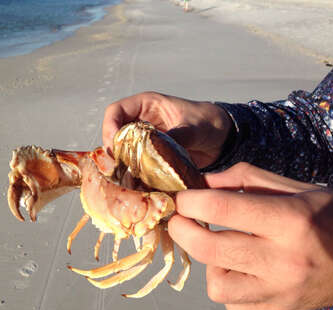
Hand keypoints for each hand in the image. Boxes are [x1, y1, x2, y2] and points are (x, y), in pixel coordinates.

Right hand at [102, 92, 232, 167]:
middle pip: (114, 133)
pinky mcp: (150, 155)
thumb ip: (177, 135)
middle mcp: (141, 121)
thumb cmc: (208, 122)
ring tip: (126, 176)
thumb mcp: (194, 127)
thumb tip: (159, 148)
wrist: (222, 139)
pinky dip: (133, 171)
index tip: (114, 146)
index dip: (110, 127)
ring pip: (122, 149)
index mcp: (147, 105)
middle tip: (117, 166)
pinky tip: (137, 181)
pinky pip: (135, 162)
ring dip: (122, 162)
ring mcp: (144, 139)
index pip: (116, 111)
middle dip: (113, 149)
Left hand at [168, 162, 332, 309]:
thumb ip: (242, 179)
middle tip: (181, 220)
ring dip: (210, 265)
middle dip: (182, 230)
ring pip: (216, 287)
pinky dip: (229, 291)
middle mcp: (285, 260)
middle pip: (209, 249)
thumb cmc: (328, 216)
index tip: (180, 198)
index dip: (189, 201)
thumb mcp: (292, 187)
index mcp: (289, 220)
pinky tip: (241, 273)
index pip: (220, 208)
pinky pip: (234, 309)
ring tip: (224, 250)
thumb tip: (199, 184)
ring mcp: (282, 292)